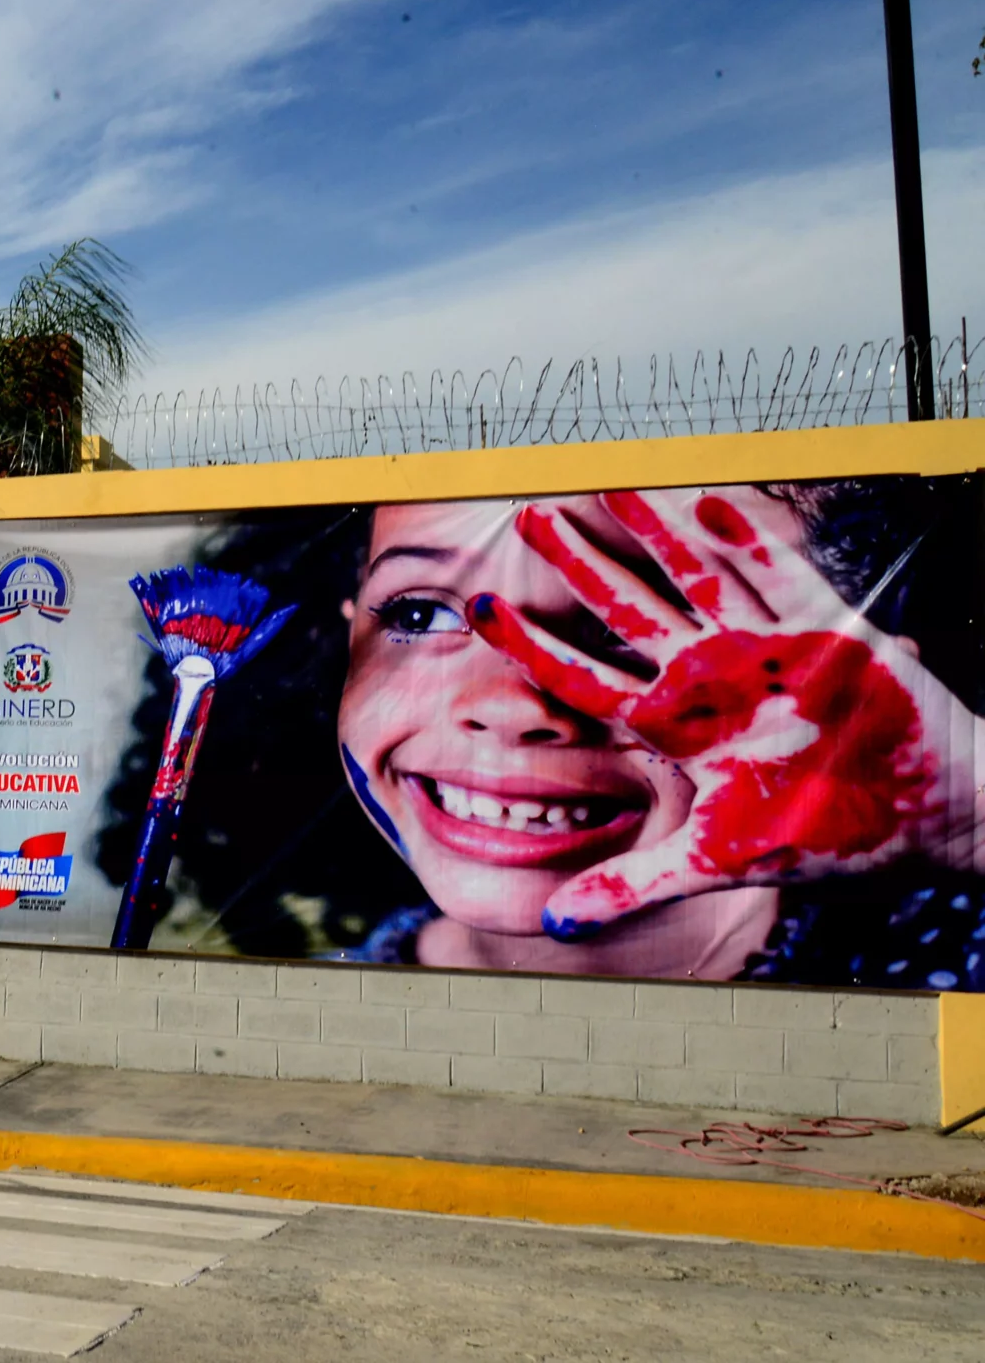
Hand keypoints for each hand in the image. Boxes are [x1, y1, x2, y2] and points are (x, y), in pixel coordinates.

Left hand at [468, 487, 974, 938]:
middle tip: (527, 512)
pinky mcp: (827, 635)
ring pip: (695, 576)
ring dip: (654, 530)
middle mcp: (710, 680)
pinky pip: (782, 578)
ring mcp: (765, 651)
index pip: (583, 677)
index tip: (475, 608)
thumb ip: (633, 886)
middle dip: (579, 562)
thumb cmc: (826, 839)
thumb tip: (552, 924)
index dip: (529, 643)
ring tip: (609, 482)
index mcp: (677, 726)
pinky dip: (750, 544)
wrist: (931, 822)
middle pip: (626, 608)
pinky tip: (711, 504)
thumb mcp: (717, 865)